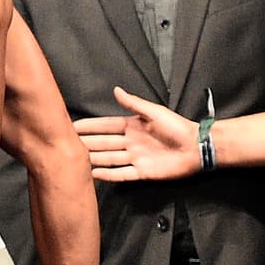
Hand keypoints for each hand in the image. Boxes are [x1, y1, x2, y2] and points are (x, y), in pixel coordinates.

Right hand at [73, 86, 199, 180]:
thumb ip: (134, 104)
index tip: (72, 126)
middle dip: (86, 142)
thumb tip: (116, 90)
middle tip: (66, 144)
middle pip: (103, 143)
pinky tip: (93, 174)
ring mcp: (135, 158)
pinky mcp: (142, 173)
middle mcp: (130, 143)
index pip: (105, 126)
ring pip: (109, 158)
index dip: (89, 126)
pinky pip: (121, 174)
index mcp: (132, 126)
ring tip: (75, 159)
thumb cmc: (179, 127)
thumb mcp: (155, 112)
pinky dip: (108, 175)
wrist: (199, 147)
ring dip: (93, 158)